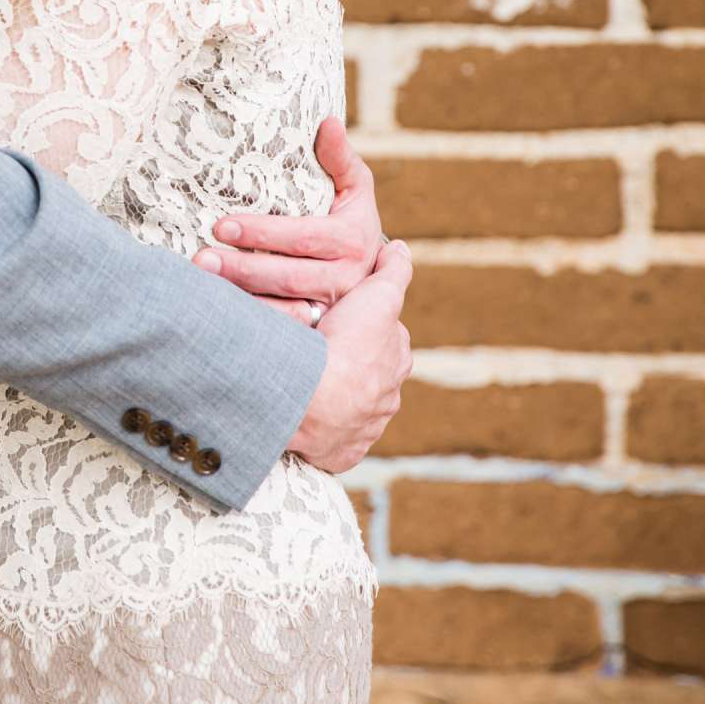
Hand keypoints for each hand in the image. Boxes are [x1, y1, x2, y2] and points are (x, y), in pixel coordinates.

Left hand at [193, 119, 382, 323]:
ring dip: (241, 300)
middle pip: (287, 276)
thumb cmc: (351, 218)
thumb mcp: (356, 187)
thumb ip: (340, 157)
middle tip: (201, 258)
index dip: (261, 232)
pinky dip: (252, 325)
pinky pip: (283, 331)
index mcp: (352, 239)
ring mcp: (331, 309)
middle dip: (242, 269)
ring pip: (283, 309)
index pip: (302, 236)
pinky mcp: (318, 331)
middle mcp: (345, 278)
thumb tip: (327, 122)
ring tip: (202, 286)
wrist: (373, 273)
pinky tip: (220, 315)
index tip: (221, 226)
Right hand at [288, 240, 412, 475]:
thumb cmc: (346, 344)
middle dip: (350, 365)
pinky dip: (323, 431)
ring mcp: (364, 428)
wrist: (315, 396)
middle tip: (317, 351)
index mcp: (395, 360)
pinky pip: (333, 441)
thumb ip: (392, 272)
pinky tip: (304, 417)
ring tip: (304, 384)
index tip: (340, 320)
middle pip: (368, 376)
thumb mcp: (375, 295)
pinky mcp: (341, 453)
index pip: (385, 339)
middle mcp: (387, 397)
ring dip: (334, 398)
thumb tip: (400, 249)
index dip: (364, 326)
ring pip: (351, 408)